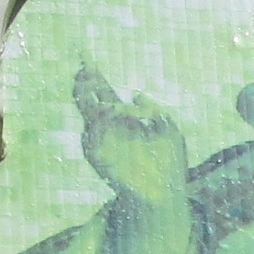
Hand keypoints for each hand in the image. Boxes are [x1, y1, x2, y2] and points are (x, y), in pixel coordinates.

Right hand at [75, 67, 189, 211]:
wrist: (166, 194)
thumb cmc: (170, 162)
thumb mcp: (169, 128)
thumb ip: (155, 109)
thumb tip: (135, 92)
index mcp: (124, 118)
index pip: (104, 92)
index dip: (95, 76)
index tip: (86, 59)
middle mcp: (109, 128)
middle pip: (89, 100)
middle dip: (85, 85)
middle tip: (83, 69)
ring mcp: (102, 143)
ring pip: (87, 117)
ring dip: (90, 102)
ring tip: (101, 91)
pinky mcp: (99, 160)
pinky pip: (89, 140)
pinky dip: (96, 127)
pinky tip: (107, 113)